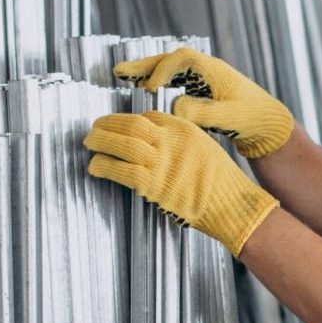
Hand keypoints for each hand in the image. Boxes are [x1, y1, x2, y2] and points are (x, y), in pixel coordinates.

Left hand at [83, 111, 279, 256]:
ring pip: (121, 143)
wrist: (232, 205)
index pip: (148, 117)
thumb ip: (181, 144)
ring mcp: (161, 162)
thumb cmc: (223, 183)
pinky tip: (94, 167)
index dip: (127, 120)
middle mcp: (170, 141)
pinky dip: (103, 166)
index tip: (116, 126)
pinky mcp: (153, 184)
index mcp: (184, 129)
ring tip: (89, 144)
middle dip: (107, 124)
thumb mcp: (205, 150)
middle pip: (130, 124)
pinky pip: (120, 169)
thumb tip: (157, 145)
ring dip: (100, 142)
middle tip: (93, 128)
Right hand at [114, 48, 295, 158]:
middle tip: (119, 72)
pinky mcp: (203, 89)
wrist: (269, 124)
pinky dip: (159, 81)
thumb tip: (175, 107)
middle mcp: (207, 69)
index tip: (149, 88)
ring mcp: (204, 78)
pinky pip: (175, 79)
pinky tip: (146, 89)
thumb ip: (202, 113)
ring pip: (170, 68)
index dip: (161, 71)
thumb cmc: (253, 119)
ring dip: (148, 71)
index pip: (180, 60)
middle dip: (144, 65)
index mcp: (213, 70)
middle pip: (170, 60)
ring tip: (123, 77)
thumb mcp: (229, 118)